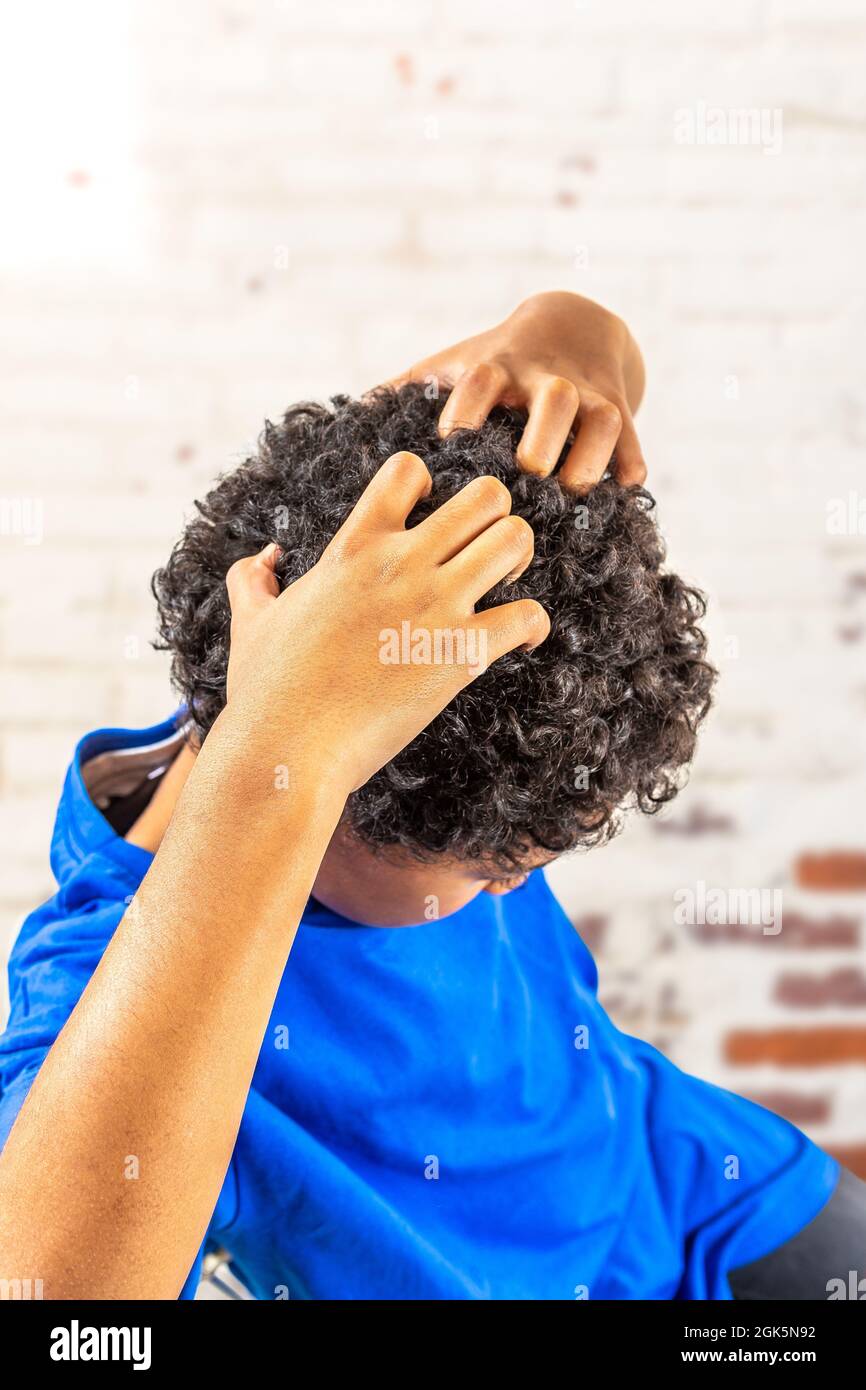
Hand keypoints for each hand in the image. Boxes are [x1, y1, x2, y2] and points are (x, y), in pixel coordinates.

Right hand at [223, 452, 548, 794]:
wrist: (286, 750)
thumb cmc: (266, 693)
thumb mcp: (250, 623)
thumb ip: (252, 580)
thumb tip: (263, 558)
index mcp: (353, 549)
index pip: (408, 470)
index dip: (428, 486)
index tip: (426, 522)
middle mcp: (400, 565)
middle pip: (486, 495)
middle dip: (494, 518)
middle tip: (483, 554)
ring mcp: (434, 606)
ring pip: (516, 539)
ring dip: (519, 559)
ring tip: (504, 588)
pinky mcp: (461, 654)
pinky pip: (529, 614)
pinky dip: (535, 626)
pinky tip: (523, 642)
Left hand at [390, 291, 646, 491]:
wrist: (573, 326)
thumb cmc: (498, 360)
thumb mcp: (455, 363)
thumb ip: (408, 387)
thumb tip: (347, 414)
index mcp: (500, 368)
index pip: (481, 380)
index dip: (467, 406)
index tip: (451, 439)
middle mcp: (547, 380)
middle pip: (553, 397)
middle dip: (544, 432)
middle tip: (528, 467)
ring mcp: (590, 396)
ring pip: (603, 419)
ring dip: (592, 453)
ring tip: (574, 489)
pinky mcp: (622, 410)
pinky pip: (634, 439)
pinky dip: (632, 462)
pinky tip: (625, 489)